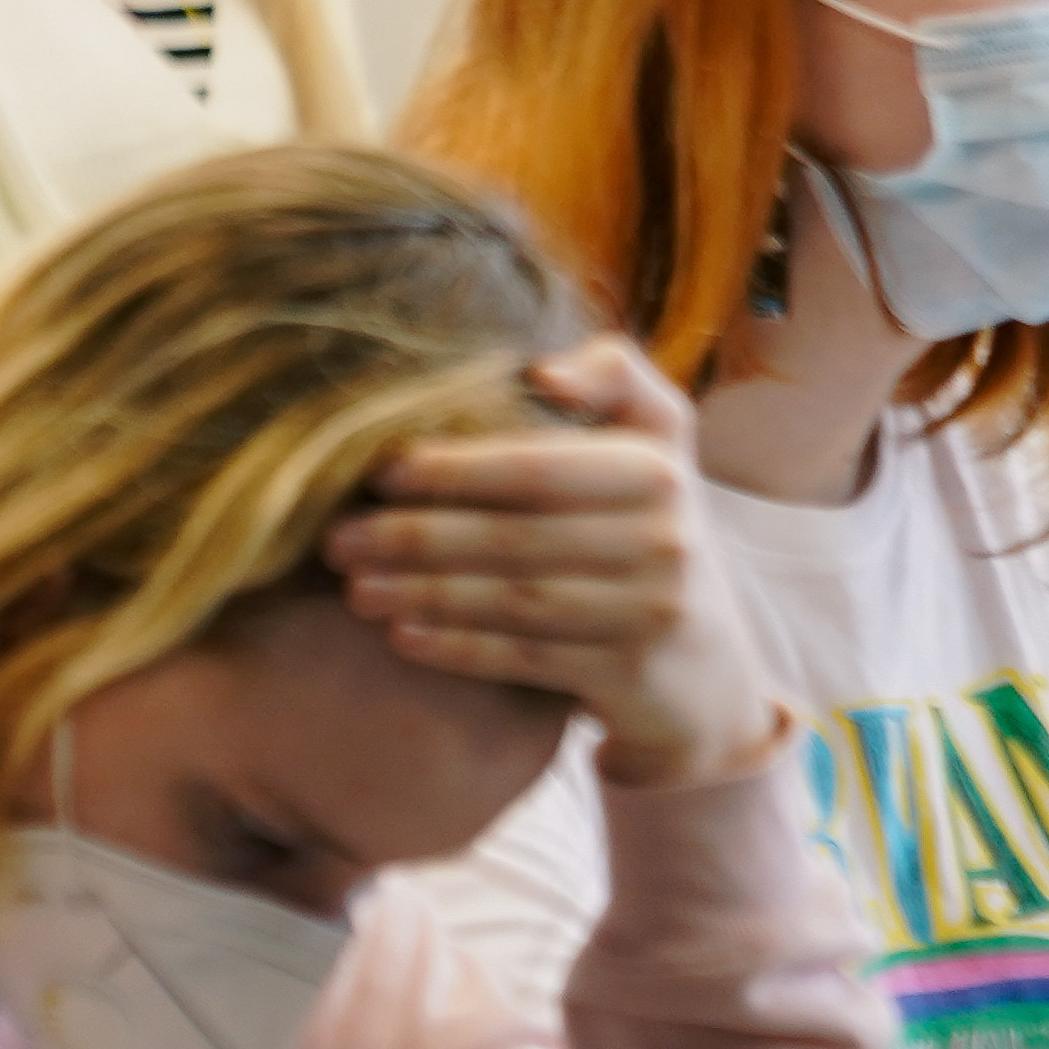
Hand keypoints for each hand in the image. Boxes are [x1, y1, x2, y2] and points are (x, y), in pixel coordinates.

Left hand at [320, 336, 788, 785]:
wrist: (711, 674)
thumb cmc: (649, 534)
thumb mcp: (655, 446)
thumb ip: (613, 378)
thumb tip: (541, 371)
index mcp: (660, 467)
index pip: (539, 467)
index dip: (454, 469)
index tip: (378, 471)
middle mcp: (668, 537)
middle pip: (516, 536)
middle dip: (416, 537)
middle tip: (338, 540)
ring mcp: (653, 612)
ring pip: (514, 599)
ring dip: (423, 593)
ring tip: (356, 589)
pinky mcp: (632, 676)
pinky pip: (527, 658)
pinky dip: (459, 647)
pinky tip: (403, 637)